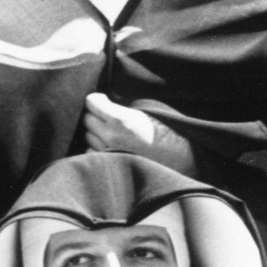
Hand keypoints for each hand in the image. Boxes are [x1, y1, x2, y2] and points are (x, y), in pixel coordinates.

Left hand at [82, 91, 196, 172]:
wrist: (178, 161)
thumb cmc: (165, 134)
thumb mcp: (144, 114)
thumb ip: (121, 108)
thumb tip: (100, 101)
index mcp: (121, 120)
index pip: (91, 102)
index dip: (96, 100)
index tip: (102, 101)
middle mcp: (110, 137)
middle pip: (88, 119)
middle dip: (96, 116)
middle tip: (109, 118)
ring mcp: (107, 153)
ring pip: (88, 136)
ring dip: (96, 133)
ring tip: (114, 134)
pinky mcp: (107, 166)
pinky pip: (90, 153)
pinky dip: (96, 149)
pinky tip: (110, 148)